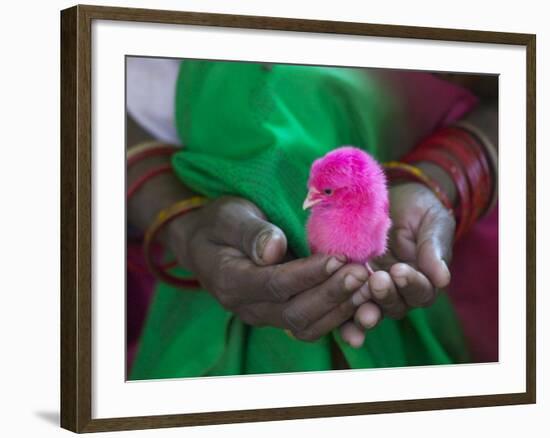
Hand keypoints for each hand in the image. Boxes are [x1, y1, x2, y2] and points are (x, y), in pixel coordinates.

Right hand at [165, 196, 369, 340]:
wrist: (206, 244)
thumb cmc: (219, 223)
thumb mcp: (229, 216)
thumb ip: (251, 232)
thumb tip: (274, 250)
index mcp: (230, 281)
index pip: (275, 284)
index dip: (309, 274)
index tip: (338, 258)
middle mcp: (247, 307)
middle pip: (294, 312)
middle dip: (332, 294)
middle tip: (362, 273)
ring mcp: (263, 315)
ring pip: (306, 326)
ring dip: (339, 310)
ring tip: (368, 287)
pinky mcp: (279, 314)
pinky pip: (310, 325)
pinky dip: (338, 316)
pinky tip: (360, 299)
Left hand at [339, 182, 454, 346]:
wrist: (394, 198)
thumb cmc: (419, 211)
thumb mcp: (432, 224)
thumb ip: (434, 250)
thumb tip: (443, 279)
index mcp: (422, 281)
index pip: (420, 292)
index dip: (411, 284)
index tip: (400, 270)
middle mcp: (397, 291)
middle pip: (394, 306)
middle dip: (385, 296)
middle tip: (377, 281)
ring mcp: (370, 289)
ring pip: (369, 309)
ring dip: (362, 312)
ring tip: (356, 306)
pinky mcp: (348, 282)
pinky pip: (344, 302)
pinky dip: (339, 313)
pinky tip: (332, 314)